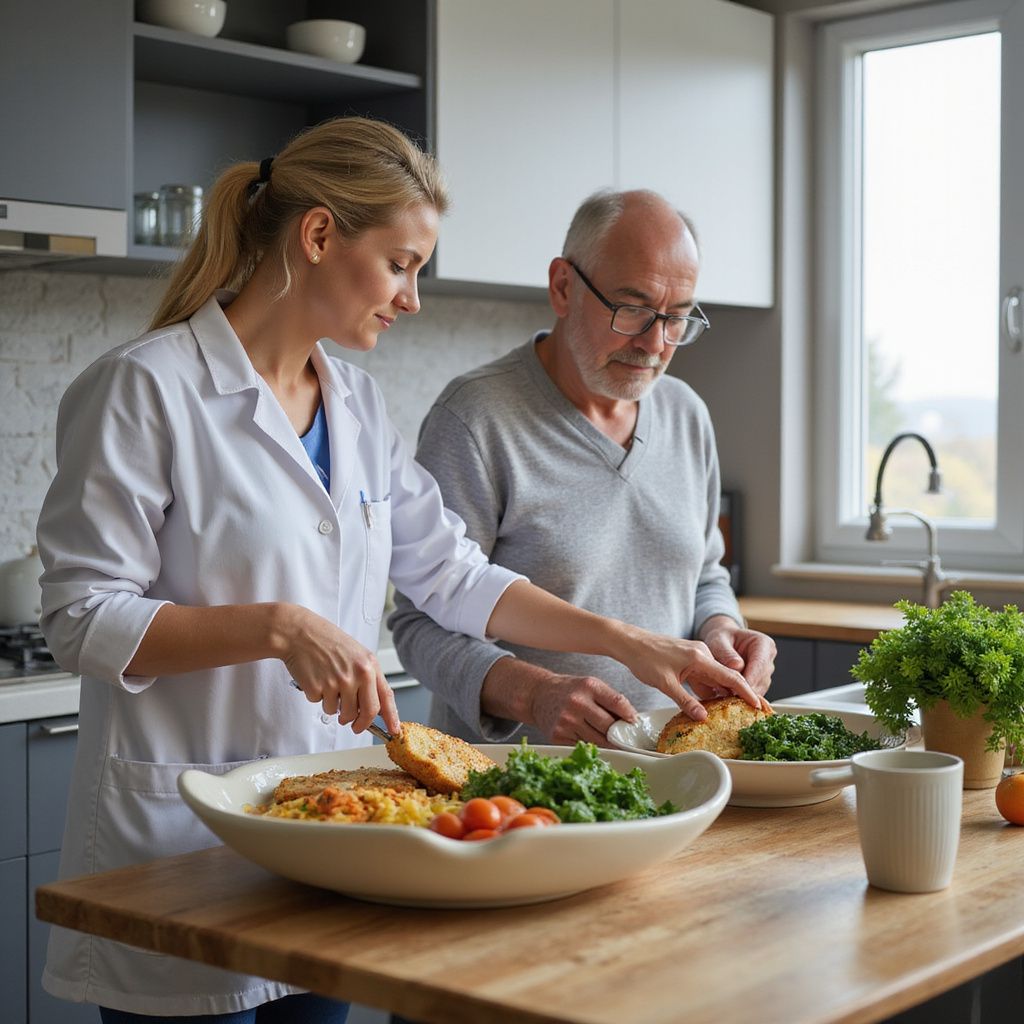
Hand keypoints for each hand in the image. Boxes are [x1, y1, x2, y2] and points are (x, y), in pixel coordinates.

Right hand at [280, 605, 399, 735]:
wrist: (299, 633)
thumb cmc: (326, 641)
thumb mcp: (357, 653)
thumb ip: (367, 677)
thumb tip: (373, 704)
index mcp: (369, 665)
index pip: (385, 697)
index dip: (391, 717)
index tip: (394, 730)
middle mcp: (356, 675)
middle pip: (367, 713)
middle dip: (361, 724)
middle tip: (354, 725)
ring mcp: (337, 682)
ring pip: (342, 713)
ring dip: (335, 707)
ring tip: (328, 685)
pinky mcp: (319, 688)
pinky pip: (321, 705)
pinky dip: (318, 697)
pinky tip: (316, 679)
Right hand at [529, 673, 638, 746]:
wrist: (538, 695)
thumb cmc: (568, 690)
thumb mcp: (590, 685)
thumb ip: (611, 699)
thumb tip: (632, 719)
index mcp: (589, 686)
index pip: (617, 703)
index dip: (629, 716)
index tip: (634, 723)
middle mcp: (577, 703)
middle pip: (609, 727)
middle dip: (618, 734)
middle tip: (623, 737)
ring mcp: (566, 721)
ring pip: (598, 741)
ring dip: (606, 744)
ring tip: (607, 740)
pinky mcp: (558, 736)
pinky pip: (583, 747)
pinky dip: (590, 747)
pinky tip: (588, 740)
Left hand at [611, 624, 760, 721]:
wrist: (630, 642)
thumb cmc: (644, 658)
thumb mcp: (665, 683)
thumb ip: (685, 701)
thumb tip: (703, 717)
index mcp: (700, 657)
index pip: (731, 676)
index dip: (747, 692)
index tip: (759, 705)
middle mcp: (702, 654)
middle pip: (729, 676)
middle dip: (742, 694)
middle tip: (756, 711)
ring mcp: (696, 656)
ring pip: (717, 678)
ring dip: (726, 693)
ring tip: (739, 712)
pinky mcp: (689, 660)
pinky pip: (706, 677)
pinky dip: (712, 689)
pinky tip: (715, 704)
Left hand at [698, 616, 776, 696]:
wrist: (722, 643)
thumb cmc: (721, 639)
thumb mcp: (718, 641)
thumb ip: (726, 653)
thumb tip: (737, 667)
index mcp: (763, 643)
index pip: (759, 664)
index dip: (749, 679)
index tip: (736, 690)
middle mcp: (768, 658)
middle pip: (761, 680)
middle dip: (745, 689)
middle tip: (728, 696)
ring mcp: (765, 672)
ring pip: (759, 689)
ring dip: (744, 695)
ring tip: (726, 697)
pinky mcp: (760, 683)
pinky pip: (754, 694)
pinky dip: (742, 697)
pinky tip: (729, 698)